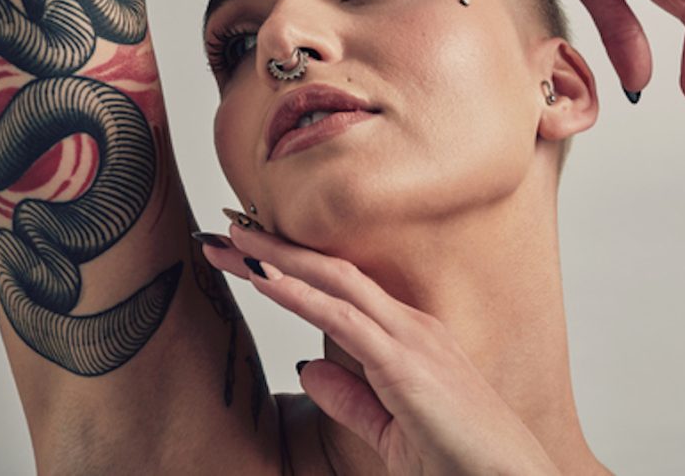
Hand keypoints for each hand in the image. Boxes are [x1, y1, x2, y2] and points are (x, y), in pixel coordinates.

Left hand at [198, 213, 559, 475]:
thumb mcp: (391, 431)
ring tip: (230, 242)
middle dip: (274, 248)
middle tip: (222, 231)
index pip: (339, 286)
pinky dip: (300, 295)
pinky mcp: (408, 364)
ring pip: (334, 282)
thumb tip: (310, 366)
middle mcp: (411, 325)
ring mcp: (412, 339)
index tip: (246, 254)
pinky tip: (263, 280)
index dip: (290, 265)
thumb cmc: (461, 463)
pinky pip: (344, 319)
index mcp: (410, 337)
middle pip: (331, 271)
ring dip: (277, 259)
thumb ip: (352, 398)